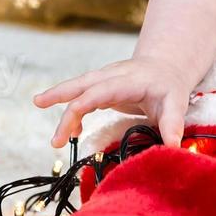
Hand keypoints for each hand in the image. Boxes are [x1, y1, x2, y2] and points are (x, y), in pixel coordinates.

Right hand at [33, 57, 193, 148]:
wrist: (167, 68)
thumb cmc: (170, 87)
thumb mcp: (176, 103)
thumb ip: (172, 124)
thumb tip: (173, 147)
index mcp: (129, 80)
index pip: (102, 90)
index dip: (84, 104)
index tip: (70, 120)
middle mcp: (113, 76)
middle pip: (83, 83)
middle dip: (60, 92)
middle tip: (38, 102)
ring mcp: (105, 79)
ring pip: (78, 86)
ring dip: (58, 97)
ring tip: (38, 107)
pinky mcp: (102, 87)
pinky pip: (83, 96)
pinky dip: (73, 112)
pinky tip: (71, 132)